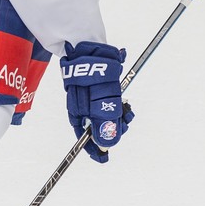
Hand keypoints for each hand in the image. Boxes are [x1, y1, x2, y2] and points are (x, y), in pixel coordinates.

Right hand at [60, 41, 134, 162]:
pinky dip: (117, 104)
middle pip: (95, 125)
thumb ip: (102, 123)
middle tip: (125, 125)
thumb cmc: (92, 76)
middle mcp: (81, 105)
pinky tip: (125, 103)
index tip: (104, 157)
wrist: (92, 48)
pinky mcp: (98, 86)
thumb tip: (106, 145)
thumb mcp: (99, 103)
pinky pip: (108, 101)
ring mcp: (89, 95)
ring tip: (128, 113)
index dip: (93, 147)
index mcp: (76, 111)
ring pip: (104, 113)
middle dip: (110, 129)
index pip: (83, 135)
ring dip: (117, 116)